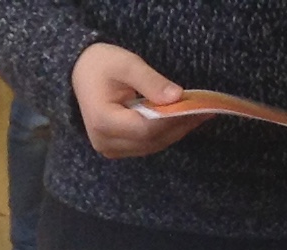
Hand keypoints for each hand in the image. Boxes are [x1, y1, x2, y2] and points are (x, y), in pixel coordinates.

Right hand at [72, 43, 193, 157]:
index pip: (146, 128)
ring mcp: (111, 149)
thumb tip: (177, 97)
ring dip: (176, 130)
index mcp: (104, 121)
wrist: (80, 73)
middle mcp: (106, 142)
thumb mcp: (126, 64)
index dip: (173, 119)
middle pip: (151, 140)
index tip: (198, 106)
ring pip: (152, 145)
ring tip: (198, 113)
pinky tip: (181, 119)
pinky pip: (147, 145)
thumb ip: (151, 81)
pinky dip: (165, 133)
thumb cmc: (102, 65)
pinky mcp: (117, 149)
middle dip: (180, 125)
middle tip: (206, 109)